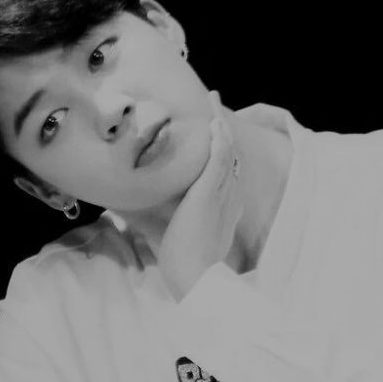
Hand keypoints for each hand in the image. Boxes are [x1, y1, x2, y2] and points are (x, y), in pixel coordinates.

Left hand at [159, 90, 243, 300]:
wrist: (195, 277)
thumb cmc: (187, 266)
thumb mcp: (183, 240)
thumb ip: (177, 227)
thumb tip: (153, 224)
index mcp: (225, 209)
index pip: (225, 173)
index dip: (222, 153)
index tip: (215, 138)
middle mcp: (228, 197)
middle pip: (229, 156)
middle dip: (223, 132)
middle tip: (216, 110)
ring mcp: (221, 193)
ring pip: (226, 151)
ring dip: (221, 125)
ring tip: (214, 104)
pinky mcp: (210, 192)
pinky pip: (219, 157)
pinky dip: (219, 138)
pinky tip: (215, 121)